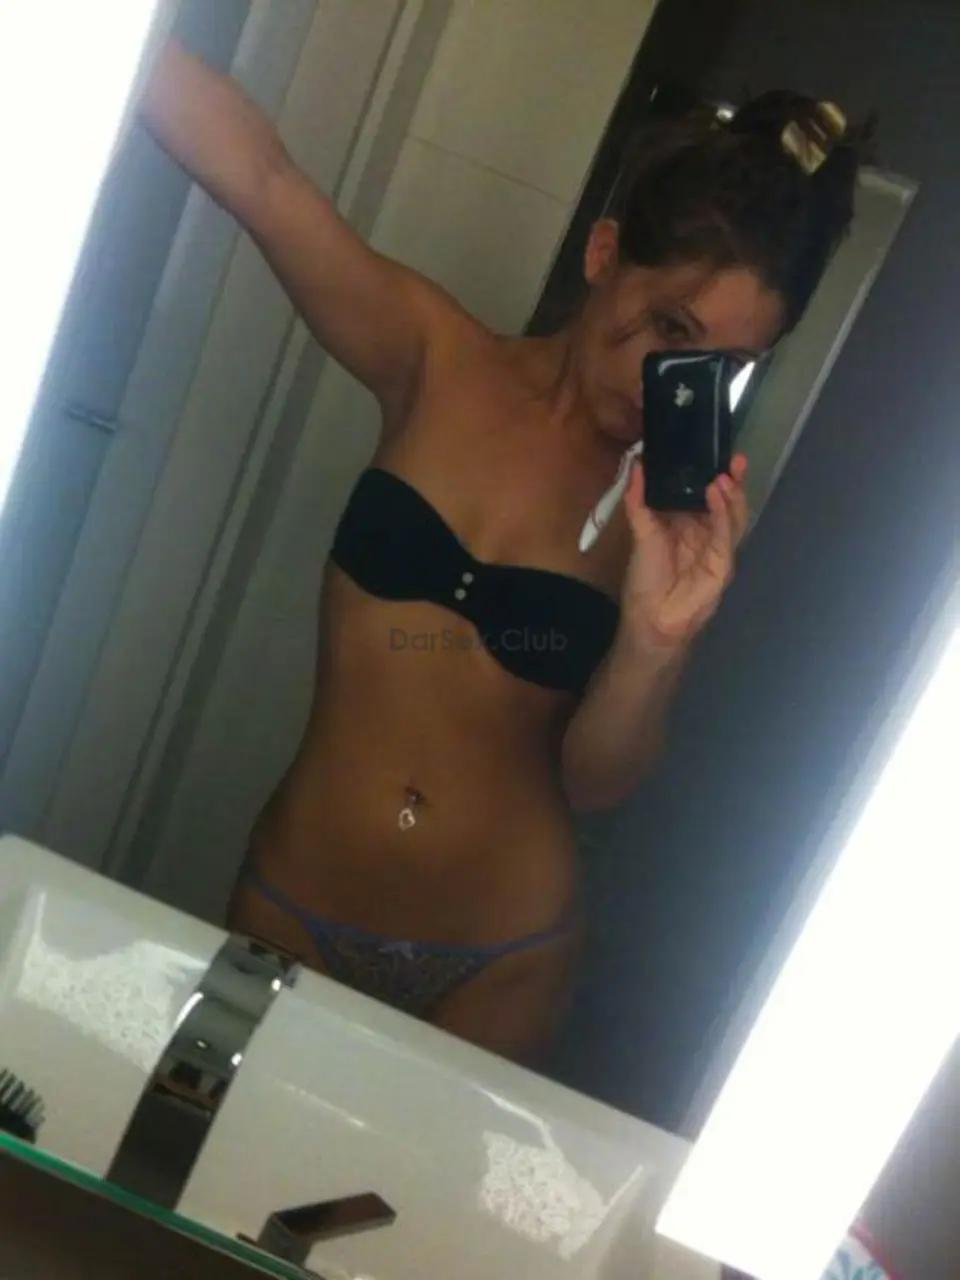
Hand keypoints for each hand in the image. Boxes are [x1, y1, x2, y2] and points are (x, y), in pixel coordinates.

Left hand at [620, 454, 749, 653]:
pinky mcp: (722, 565)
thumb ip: (638, 499)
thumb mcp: (640, 531)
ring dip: (732, 495)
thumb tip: (637, 463)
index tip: (715, 450)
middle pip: (728, 501)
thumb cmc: (646, 578)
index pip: (708, 492)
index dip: (714, 472)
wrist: (649, 619)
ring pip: (734, 516)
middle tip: (734, 457)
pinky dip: (724, 515)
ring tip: (724, 474)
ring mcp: (718, 549)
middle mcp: (708, 533)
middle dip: (733, 479)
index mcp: (690, 523)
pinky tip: (717, 496)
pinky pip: (726, 536)